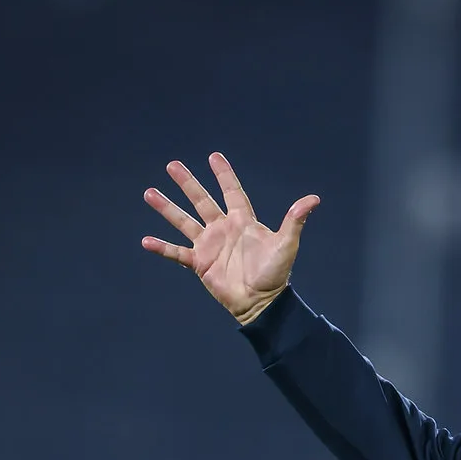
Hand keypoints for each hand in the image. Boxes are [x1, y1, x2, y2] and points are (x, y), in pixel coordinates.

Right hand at [142, 154, 319, 324]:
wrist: (261, 303)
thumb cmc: (275, 274)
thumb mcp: (286, 244)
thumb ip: (295, 220)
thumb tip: (313, 199)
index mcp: (242, 221)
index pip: (231, 192)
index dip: (224, 175)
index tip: (214, 156)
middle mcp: (223, 229)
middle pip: (201, 200)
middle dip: (187, 183)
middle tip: (172, 165)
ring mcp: (209, 245)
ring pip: (184, 221)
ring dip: (167, 208)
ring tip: (149, 193)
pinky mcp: (200, 263)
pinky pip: (177, 253)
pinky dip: (162, 247)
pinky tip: (146, 240)